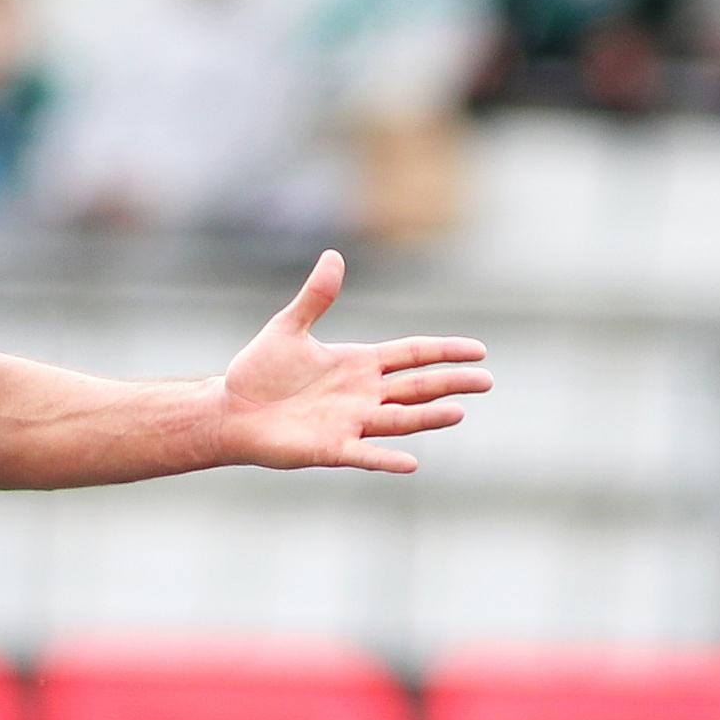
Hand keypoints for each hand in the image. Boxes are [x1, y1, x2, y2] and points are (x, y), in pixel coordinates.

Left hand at [216, 251, 490, 475]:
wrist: (232, 410)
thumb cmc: (259, 371)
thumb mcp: (288, 328)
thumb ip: (316, 296)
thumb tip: (334, 256)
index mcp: (359, 364)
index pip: (412, 355)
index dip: (444, 351)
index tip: (478, 350)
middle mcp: (363, 394)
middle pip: (417, 387)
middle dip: (451, 383)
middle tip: (487, 381)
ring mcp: (351, 422)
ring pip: (399, 420)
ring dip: (428, 417)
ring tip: (458, 412)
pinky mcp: (332, 448)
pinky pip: (365, 454)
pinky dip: (386, 459)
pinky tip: (412, 463)